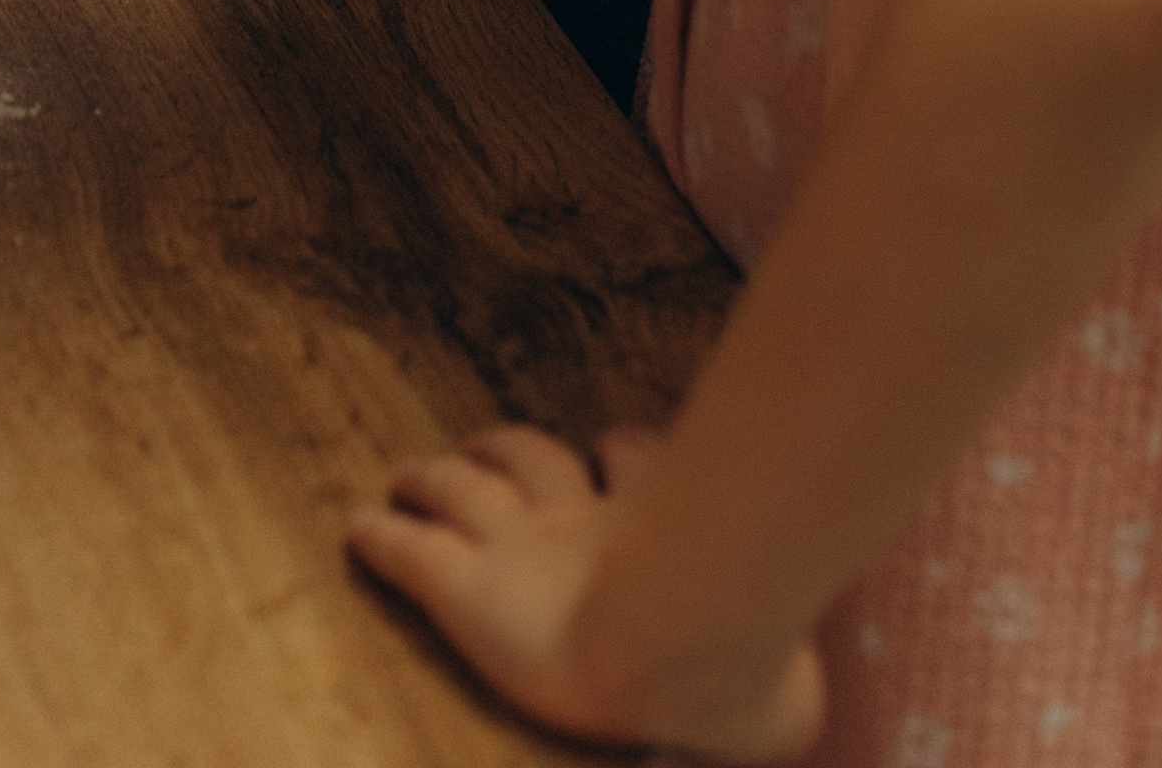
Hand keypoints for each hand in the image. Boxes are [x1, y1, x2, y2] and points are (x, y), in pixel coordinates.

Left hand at [348, 426, 821, 760]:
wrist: (670, 656)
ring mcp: (515, 547)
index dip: (621, 454)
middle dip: (506, 448)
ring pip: (461, 487)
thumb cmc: (734, 667)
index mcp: (653, 530)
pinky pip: (407, 552)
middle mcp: (580, 522)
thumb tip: (804, 712)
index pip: (632, 463)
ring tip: (412, 473)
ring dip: (435, 475)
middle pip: (532, 456)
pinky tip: (357, 531)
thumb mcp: (774, 681)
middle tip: (480, 451)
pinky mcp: (461, 585)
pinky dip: (382, 538)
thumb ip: (777, 688)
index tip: (610, 449)